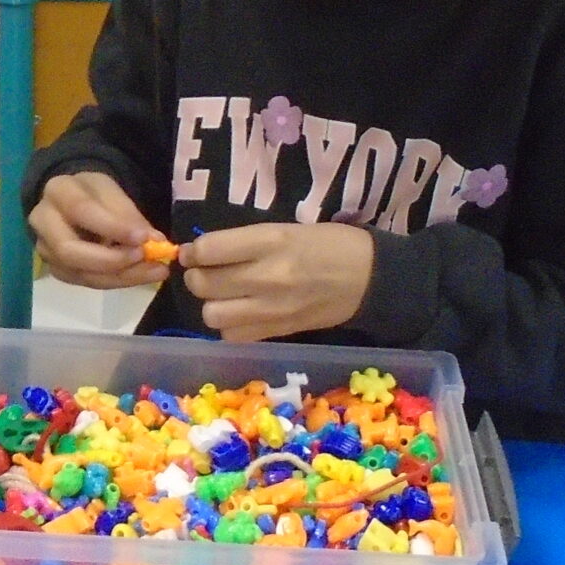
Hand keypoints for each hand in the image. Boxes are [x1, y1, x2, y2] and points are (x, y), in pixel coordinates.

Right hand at [29, 172, 169, 289]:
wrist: (73, 202)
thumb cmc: (94, 193)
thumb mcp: (112, 191)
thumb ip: (129, 214)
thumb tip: (154, 241)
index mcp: (57, 191)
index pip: (81, 210)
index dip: (112, 227)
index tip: (144, 238)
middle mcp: (43, 222)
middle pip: (69, 250)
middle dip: (111, 259)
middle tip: (145, 257)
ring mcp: (46, 250)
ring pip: (80, 273)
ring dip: (120, 276)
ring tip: (154, 270)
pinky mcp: (58, 269)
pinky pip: (87, 282)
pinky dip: (116, 281)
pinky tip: (140, 274)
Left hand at [177, 223, 374, 342]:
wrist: (370, 278)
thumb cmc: (329, 244)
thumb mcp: (286, 229)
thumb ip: (246, 242)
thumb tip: (203, 252)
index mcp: (270, 242)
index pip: (209, 250)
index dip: (193, 252)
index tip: (195, 253)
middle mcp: (267, 276)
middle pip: (203, 284)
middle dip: (196, 277)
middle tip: (205, 272)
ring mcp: (272, 308)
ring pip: (212, 315)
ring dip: (211, 304)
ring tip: (223, 295)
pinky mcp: (279, 332)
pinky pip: (233, 335)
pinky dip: (229, 325)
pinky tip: (240, 313)